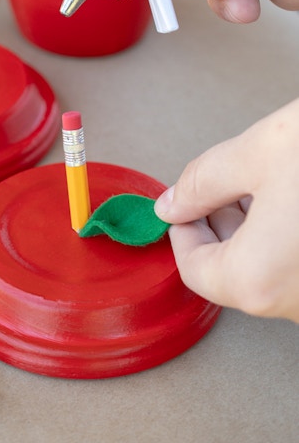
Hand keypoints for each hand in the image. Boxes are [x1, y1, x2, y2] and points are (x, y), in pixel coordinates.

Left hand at [155, 97, 298, 320]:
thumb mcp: (260, 154)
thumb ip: (203, 181)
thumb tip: (172, 203)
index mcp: (259, 280)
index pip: (193, 269)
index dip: (181, 229)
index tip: (183, 202)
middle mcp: (296, 303)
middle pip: (236, 274)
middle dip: (221, 227)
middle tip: (225, 188)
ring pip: (273, 270)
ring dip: (259, 232)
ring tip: (269, 186)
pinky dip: (291, 239)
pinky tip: (295, 198)